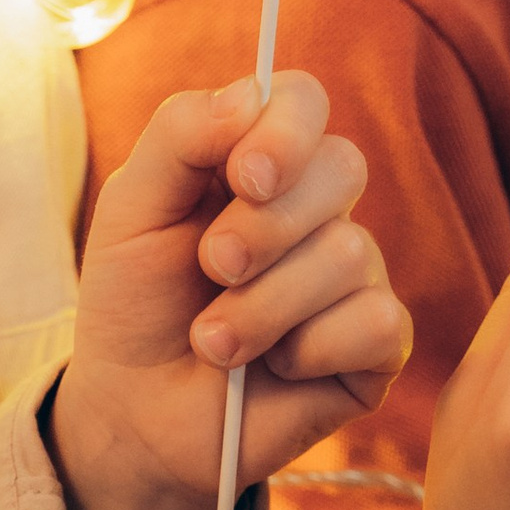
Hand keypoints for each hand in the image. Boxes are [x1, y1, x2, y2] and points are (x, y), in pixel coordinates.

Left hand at [49, 72, 408, 509]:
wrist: (134, 415)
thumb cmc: (135, 305)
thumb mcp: (131, 209)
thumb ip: (180, 136)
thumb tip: (251, 94)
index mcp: (261, 162)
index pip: (303, 101)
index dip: (284, 131)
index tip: (241, 178)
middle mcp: (319, 209)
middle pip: (341, 168)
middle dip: (265, 227)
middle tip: (211, 268)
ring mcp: (355, 276)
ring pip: (349, 253)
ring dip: (263, 307)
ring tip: (214, 343)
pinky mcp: (377, 346)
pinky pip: (378, 322)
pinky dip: (308, 351)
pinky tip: (274, 370)